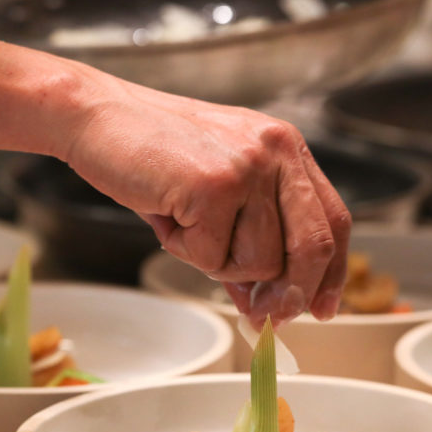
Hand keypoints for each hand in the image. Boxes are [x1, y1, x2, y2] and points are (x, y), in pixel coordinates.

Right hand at [63, 77, 349, 325]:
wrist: (98, 117)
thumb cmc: (152, 153)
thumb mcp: (213, 194)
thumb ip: (246, 242)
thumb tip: (262, 307)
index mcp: (286, 148)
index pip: (333, 220)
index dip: (330, 273)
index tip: (321, 309)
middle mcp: (277, 152)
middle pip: (313, 247)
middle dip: (288, 293)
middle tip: (261, 314)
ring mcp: (248, 167)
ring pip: (260, 262)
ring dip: (217, 262)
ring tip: (183, 223)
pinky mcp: (215, 186)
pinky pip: (212, 257)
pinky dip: (184, 251)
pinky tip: (166, 215)